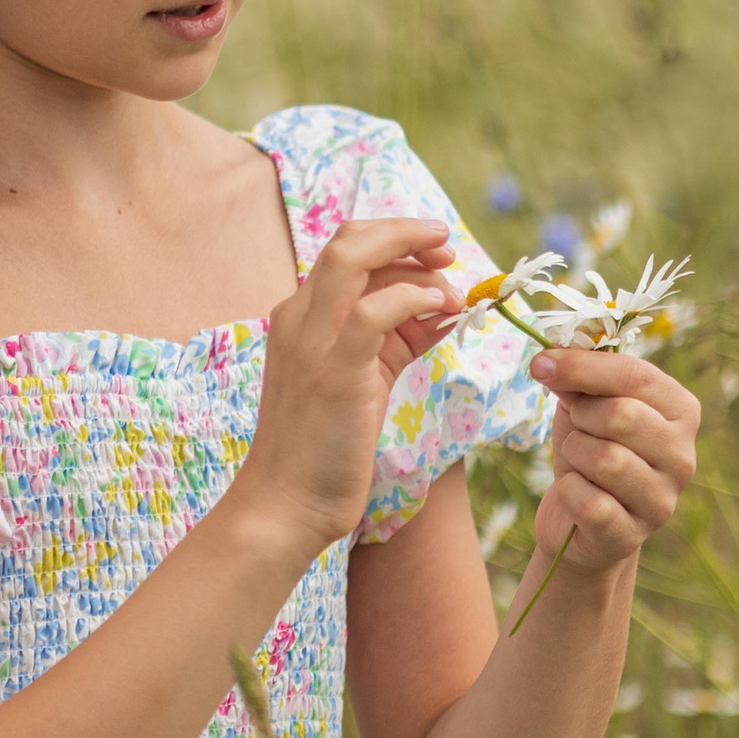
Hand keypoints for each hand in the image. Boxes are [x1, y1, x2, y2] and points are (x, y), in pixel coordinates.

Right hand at [233, 218, 464, 555]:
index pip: (346, 251)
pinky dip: (414, 298)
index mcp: (299, 316)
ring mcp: (310, 340)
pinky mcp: (333, 370)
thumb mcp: (364, 379)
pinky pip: (375, 310)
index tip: (437, 257)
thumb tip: (443, 308)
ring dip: (413, 258)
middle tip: (448, 250)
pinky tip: (440, 313)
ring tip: (452, 286)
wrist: (286, 504)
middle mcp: (297, 317)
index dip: (395, 241)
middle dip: (406, 233)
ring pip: (354, 257)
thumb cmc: (325, 448)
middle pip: (349, 238)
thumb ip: (397, 339)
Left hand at [526, 346, 702, 579]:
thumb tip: (550, 361)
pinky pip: (590, 502)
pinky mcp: (632, 535)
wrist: (580, 524)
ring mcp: (662, 499)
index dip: (582, 366)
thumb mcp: (584, 407)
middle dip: (582, 417)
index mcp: (681, 412)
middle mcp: (683, 456)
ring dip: (575, 454)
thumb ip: (578, 379)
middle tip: (575, 428)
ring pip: (606, 459)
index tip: (540, 363)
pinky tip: (574, 494)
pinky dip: (568, 492)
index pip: (635, 376)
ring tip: (578, 461)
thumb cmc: (588, 452)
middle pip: (622, 416)